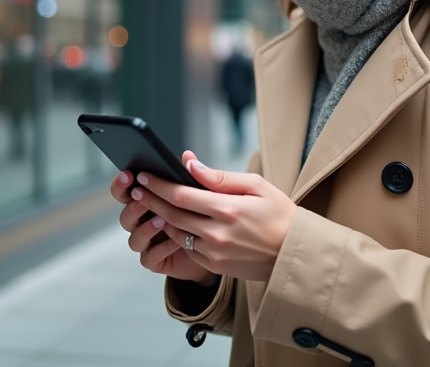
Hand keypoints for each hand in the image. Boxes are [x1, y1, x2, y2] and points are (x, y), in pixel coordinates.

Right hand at [110, 169, 215, 284]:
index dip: (122, 183)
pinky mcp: (158, 261)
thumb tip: (188, 157)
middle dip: (132, 205)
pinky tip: (176, 241)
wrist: (223, 248)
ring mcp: (149, 242)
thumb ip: (195, 176)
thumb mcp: (207, 193)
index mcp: (150, 200)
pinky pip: (150, 258)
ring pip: (134, 239)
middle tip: (142, 196)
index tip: (129, 175)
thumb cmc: (209, 216)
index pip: (127, 190)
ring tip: (161, 219)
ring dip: (145, 228)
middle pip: (125, 215)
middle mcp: (144, 221)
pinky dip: (161, 249)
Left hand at [135, 151, 297, 282]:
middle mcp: (218, 233)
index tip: (144, 176)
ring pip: (177, 233)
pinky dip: (176, 235)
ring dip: (160, 218)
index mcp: (228, 209)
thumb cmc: (279, 214)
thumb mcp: (256, 185)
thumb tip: (190, 163)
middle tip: (135, 188)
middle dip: (150, 199)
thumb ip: (220, 177)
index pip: (181, 195)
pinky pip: (189, 248)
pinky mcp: (216, 266)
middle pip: (172, 214)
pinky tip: (170, 223)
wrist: (294, 254)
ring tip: (147, 204)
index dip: (158, 185)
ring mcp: (215, 252)